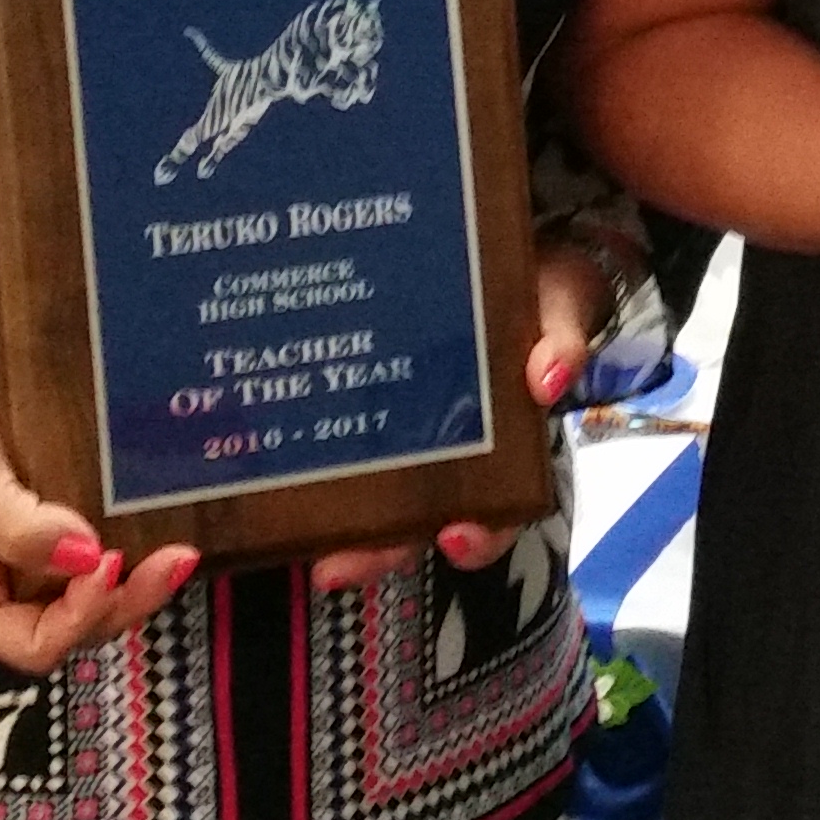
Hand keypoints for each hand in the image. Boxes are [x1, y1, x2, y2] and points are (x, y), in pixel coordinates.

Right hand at [0, 363, 201, 672]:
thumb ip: (20, 529)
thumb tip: (88, 557)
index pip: (33, 644)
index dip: (81, 616)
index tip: (110, 562)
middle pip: (73, 627)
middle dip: (125, 601)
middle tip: (175, 559)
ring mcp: (25, 570)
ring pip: (91, 599)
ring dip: (135, 583)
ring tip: (179, 552)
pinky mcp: (48, 537)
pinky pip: (92, 561)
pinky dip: (128, 552)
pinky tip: (161, 529)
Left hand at [311, 244, 619, 591]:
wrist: (501, 251)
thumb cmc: (533, 295)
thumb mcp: (557, 314)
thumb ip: (560, 344)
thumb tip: (547, 378)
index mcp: (500, 447)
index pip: (492, 514)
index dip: (476, 539)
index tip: (454, 539)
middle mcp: (445, 455)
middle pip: (411, 525)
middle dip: (375, 553)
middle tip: (338, 568)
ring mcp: (397, 434)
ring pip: (363, 500)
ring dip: (333, 529)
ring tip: (300, 547)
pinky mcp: (356, 401)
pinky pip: (326, 441)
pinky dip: (295, 461)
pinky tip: (258, 465)